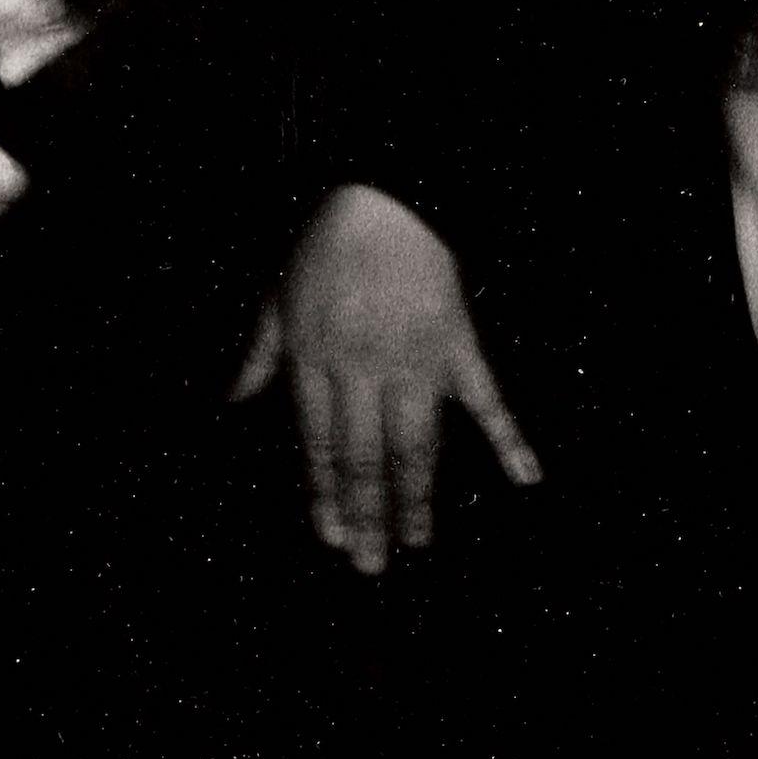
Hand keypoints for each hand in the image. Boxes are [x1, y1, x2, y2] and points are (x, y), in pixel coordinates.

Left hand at [233, 183, 538, 574]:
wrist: (385, 192)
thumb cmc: (325, 241)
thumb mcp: (277, 296)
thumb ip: (258, 356)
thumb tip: (230, 402)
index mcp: (316, 359)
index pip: (320, 446)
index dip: (325, 496)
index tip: (331, 539)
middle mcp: (363, 369)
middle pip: (364, 458)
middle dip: (367, 516)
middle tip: (372, 566)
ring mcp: (415, 359)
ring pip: (416, 444)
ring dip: (416, 498)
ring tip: (418, 543)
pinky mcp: (458, 341)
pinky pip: (485, 398)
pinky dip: (508, 437)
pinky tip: (526, 477)